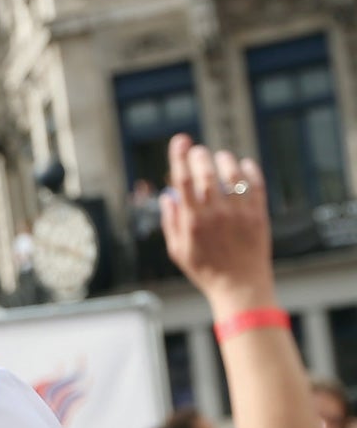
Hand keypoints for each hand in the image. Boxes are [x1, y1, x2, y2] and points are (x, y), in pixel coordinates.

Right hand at [160, 134, 272, 316]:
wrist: (240, 286)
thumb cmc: (206, 271)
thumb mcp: (178, 251)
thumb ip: (170, 222)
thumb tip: (168, 196)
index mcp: (192, 222)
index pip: (183, 181)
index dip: (180, 157)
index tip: (179, 141)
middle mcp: (216, 214)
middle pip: (206, 173)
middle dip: (200, 156)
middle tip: (197, 150)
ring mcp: (239, 214)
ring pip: (232, 175)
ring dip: (225, 160)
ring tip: (220, 157)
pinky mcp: (258, 215)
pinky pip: (256, 185)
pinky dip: (250, 170)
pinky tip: (244, 165)